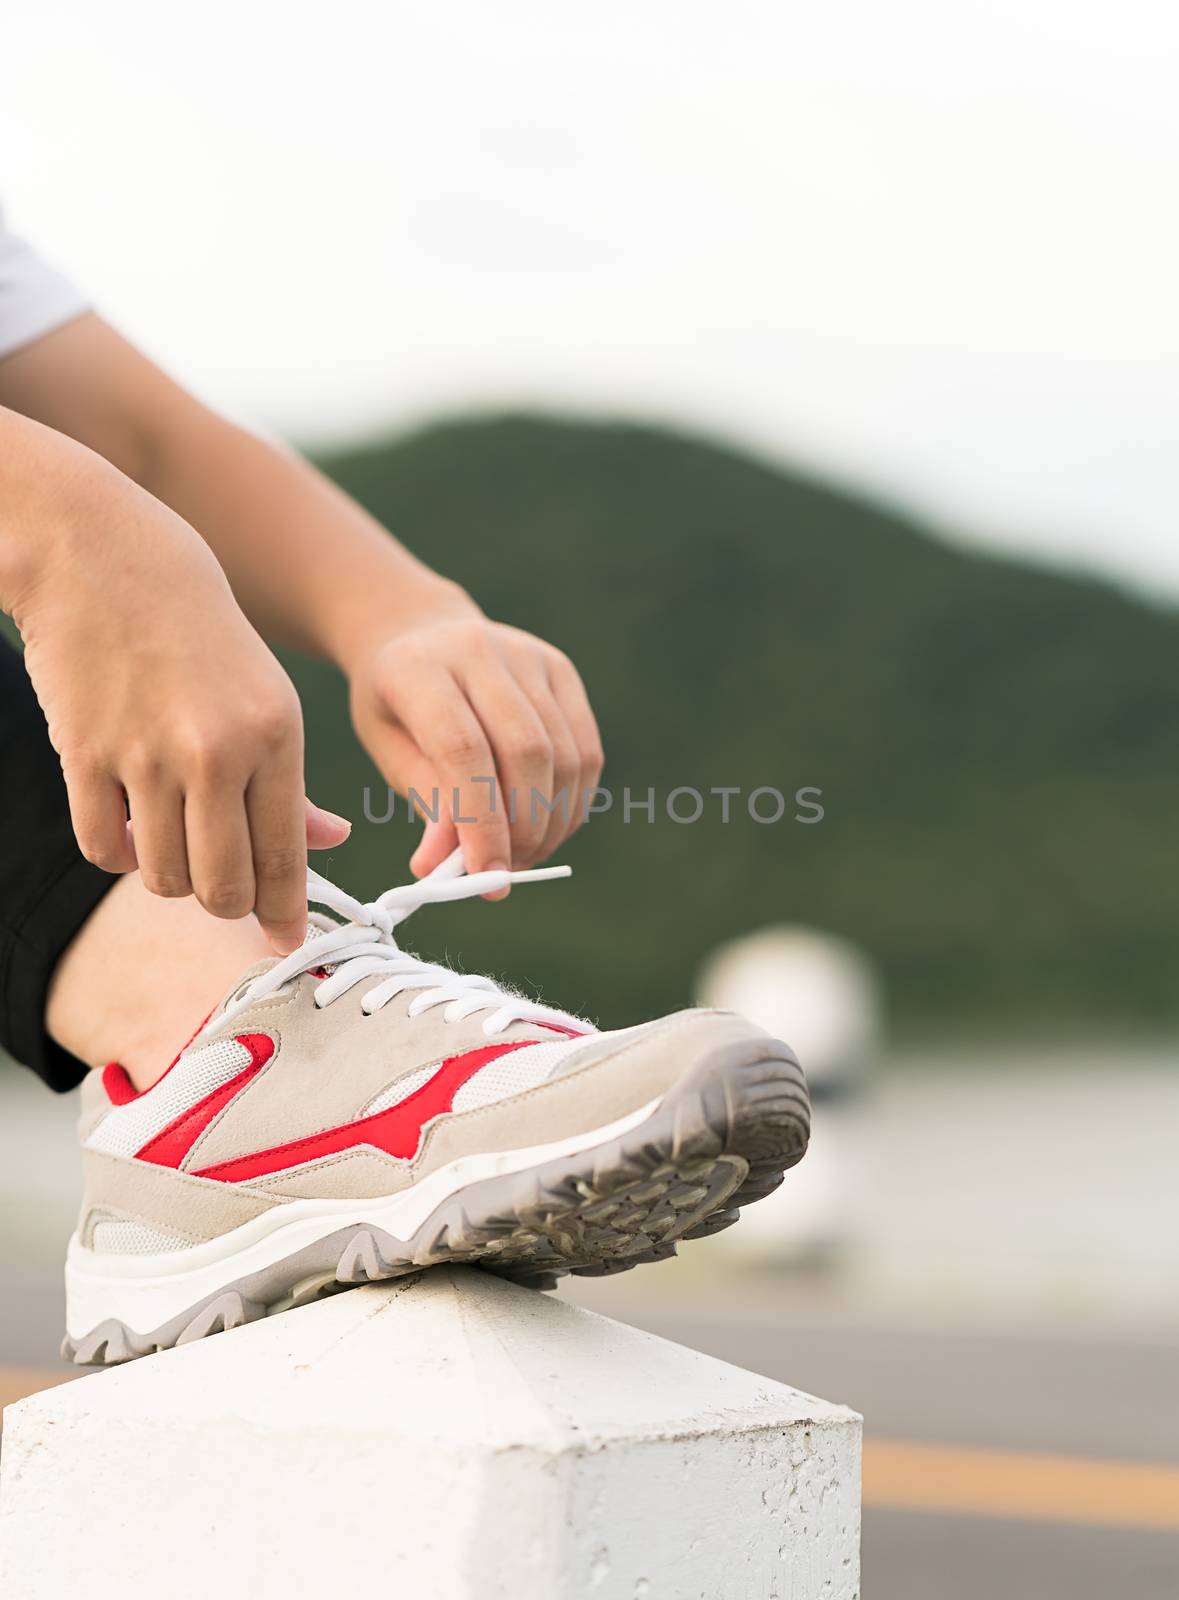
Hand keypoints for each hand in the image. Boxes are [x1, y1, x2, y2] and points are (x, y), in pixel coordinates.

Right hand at [11, 449, 349, 951]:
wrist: (107, 558)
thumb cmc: (201, 635)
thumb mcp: (269, 697)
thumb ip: (292, 782)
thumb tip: (328, 845)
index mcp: (276, 736)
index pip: (285, 858)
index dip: (285, 914)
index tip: (287, 943)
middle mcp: (216, 751)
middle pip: (222, 888)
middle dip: (227, 904)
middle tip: (225, 888)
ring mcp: (145, 756)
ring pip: (163, 877)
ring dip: (171, 876)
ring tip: (176, 840)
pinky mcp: (84, 754)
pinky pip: (102, 849)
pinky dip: (118, 853)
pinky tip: (129, 824)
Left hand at [348, 610, 603, 890]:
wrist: (421, 633)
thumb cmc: (398, 705)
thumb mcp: (391, 751)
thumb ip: (428, 803)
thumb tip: (443, 868)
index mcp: (419, 669)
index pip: (463, 750)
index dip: (480, 821)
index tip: (487, 877)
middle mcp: (479, 650)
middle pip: (525, 751)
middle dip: (524, 827)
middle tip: (507, 873)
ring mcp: (529, 655)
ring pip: (565, 754)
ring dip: (552, 822)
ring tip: (525, 854)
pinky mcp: (562, 670)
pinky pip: (586, 749)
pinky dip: (574, 801)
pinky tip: (549, 826)